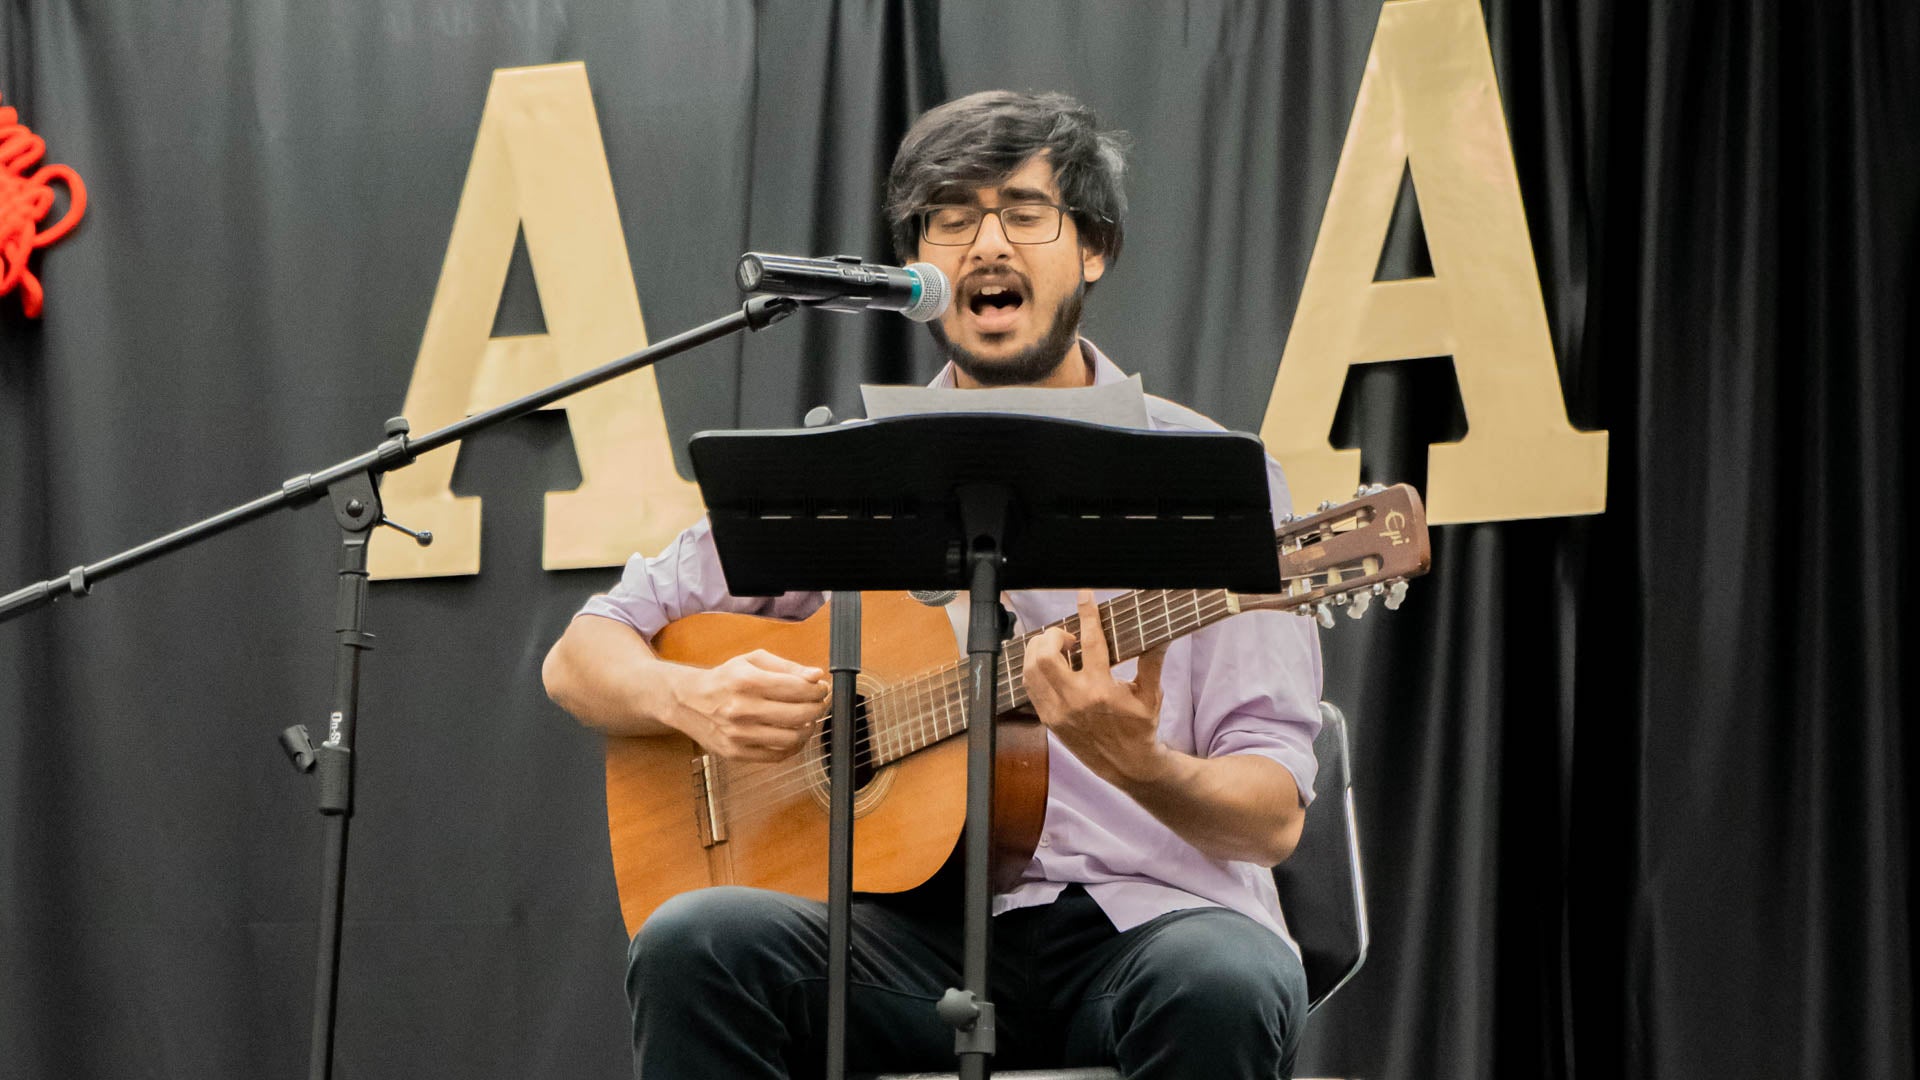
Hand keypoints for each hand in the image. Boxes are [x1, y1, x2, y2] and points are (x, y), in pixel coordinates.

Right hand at [674, 649, 827, 761]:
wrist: (688, 701)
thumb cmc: (725, 678)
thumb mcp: (752, 661)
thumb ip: (787, 666)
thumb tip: (816, 675)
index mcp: (747, 681)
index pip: (798, 688)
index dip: (818, 689)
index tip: (822, 688)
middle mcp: (742, 709)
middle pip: (799, 714)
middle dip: (818, 708)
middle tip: (820, 703)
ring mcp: (738, 735)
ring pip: (792, 738)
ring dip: (809, 728)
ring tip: (808, 719)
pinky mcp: (736, 753)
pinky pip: (777, 756)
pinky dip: (793, 746)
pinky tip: (794, 735)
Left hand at [1023, 590, 1171, 787]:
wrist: (1127, 766)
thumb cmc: (1141, 729)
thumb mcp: (1151, 694)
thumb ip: (1152, 662)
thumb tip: (1161, 635)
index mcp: (1102, 691)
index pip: (1091, 643)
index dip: (1087, 614)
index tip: (1085, 595)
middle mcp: (1075, 700)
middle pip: (1046, 656)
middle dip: (1053, 636)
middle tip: (1068, 636)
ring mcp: (1058, 712)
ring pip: (1031, 671)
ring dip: (1039, 651)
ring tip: (1057, 648)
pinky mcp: (1048, 721)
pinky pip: (1030, 688)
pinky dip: (1034, 670)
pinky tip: (1049, 665)